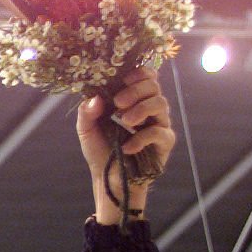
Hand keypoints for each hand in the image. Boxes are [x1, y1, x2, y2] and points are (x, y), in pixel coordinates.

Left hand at [78, 66, 175, 221]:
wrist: (108, 178)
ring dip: (141, 109)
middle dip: (136, 90)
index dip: (138, 72)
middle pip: (154, 86)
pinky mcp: (164, 141)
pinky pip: (160, 132)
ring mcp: (159, 123)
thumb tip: (95, 98)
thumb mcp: (86, 129)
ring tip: (124, 122)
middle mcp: (149, 107)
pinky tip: (127, 147)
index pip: (145, 76)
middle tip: (118, 103)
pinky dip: (142, 137)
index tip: (123, 79)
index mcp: (133, 99)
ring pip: (161, 104)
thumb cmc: (100, 150)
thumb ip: (87, 112)